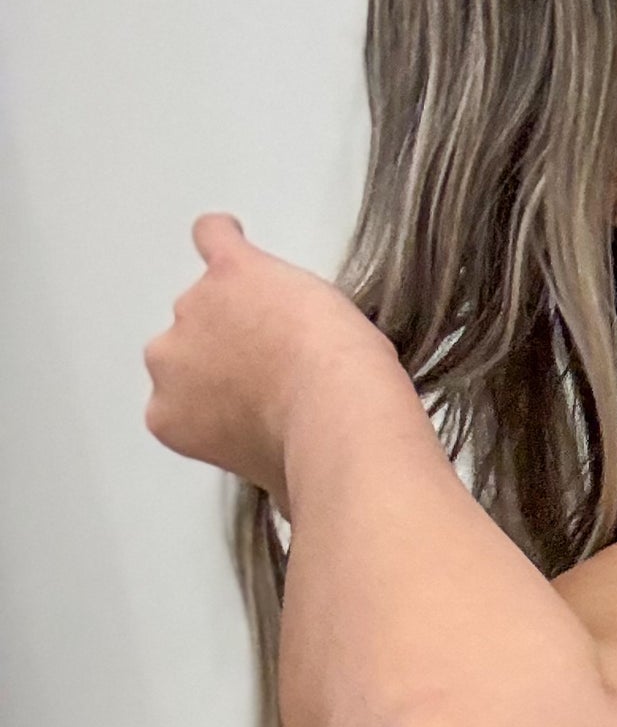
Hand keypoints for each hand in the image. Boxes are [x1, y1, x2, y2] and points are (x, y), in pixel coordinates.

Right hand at [142, 214, 388, 503]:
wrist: (337, 418)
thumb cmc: (314, 458)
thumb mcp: (272, 483)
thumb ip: (259, 459)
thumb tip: (293, 489)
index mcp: (169, 416)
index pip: (187, 394)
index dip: (229, 395)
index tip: (260, 401)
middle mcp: (169, 359)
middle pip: (196, 344)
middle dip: (235, 352)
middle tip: (287, 369)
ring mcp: (196, 309)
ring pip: (215, 300)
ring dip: (252, 309)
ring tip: (302, 333)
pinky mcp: (231, 271)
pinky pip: (213, 237)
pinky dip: (224, 236)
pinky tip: (233, 237)